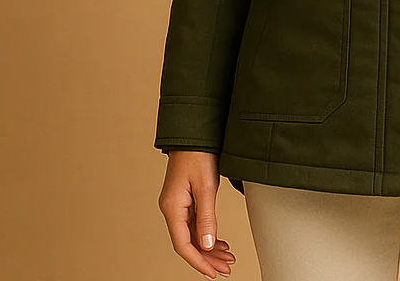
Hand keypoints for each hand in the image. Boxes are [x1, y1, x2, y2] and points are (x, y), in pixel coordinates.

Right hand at [158, 151, 236, 278]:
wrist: (194, 133)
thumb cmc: (199, 155)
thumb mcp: (206, 187)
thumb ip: (207, 217)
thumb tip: (207, 246)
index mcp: (172, 208)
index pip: (183, 245)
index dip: (199, 262)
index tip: (214, 273)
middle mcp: (172, 209)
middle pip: (188, 242)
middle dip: (208, 258)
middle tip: (227, 268)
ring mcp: (178, 204)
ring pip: (193, 234)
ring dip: (209, 247)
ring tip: (227, 257)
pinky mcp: (185, 199)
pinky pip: (195, 223)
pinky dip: (207, 234)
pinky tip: (218, 242)